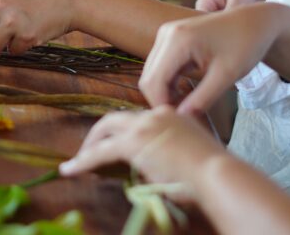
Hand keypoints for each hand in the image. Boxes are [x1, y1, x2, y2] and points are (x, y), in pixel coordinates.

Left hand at [59, 105, 224, 199]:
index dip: (124, 133)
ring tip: (78, 162)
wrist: (218, 175)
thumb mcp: (195, 156)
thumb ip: (175, 154)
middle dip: (100, 134)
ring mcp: (144, 126)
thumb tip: (156, 169)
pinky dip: (84, 160)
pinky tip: (71, 169)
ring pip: (107, 129)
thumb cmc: (213, 175)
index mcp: (173, 115)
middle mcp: (156, 114)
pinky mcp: (133, 143)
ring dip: (90, 146)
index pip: (140, 120)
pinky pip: (100, 152)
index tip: (116, 146)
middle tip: (89, 150)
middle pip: (118, 118)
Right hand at [139, 4, 279, 113]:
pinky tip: (187, 95)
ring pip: (153, 74)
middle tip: (185, 118)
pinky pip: (161, 66)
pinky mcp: (171, 38)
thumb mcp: (226, 75)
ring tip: (188, 108)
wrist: (255, 22)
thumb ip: (202, 99)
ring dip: (165, 93)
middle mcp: (166, 34)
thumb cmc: (246, 45)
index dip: (162, 105)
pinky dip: (170, 83)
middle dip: (163, 100)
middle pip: (148, 78)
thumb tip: (182, 120)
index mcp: (177, 40)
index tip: (180, 123)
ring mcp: (167, 34)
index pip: (153, 82)